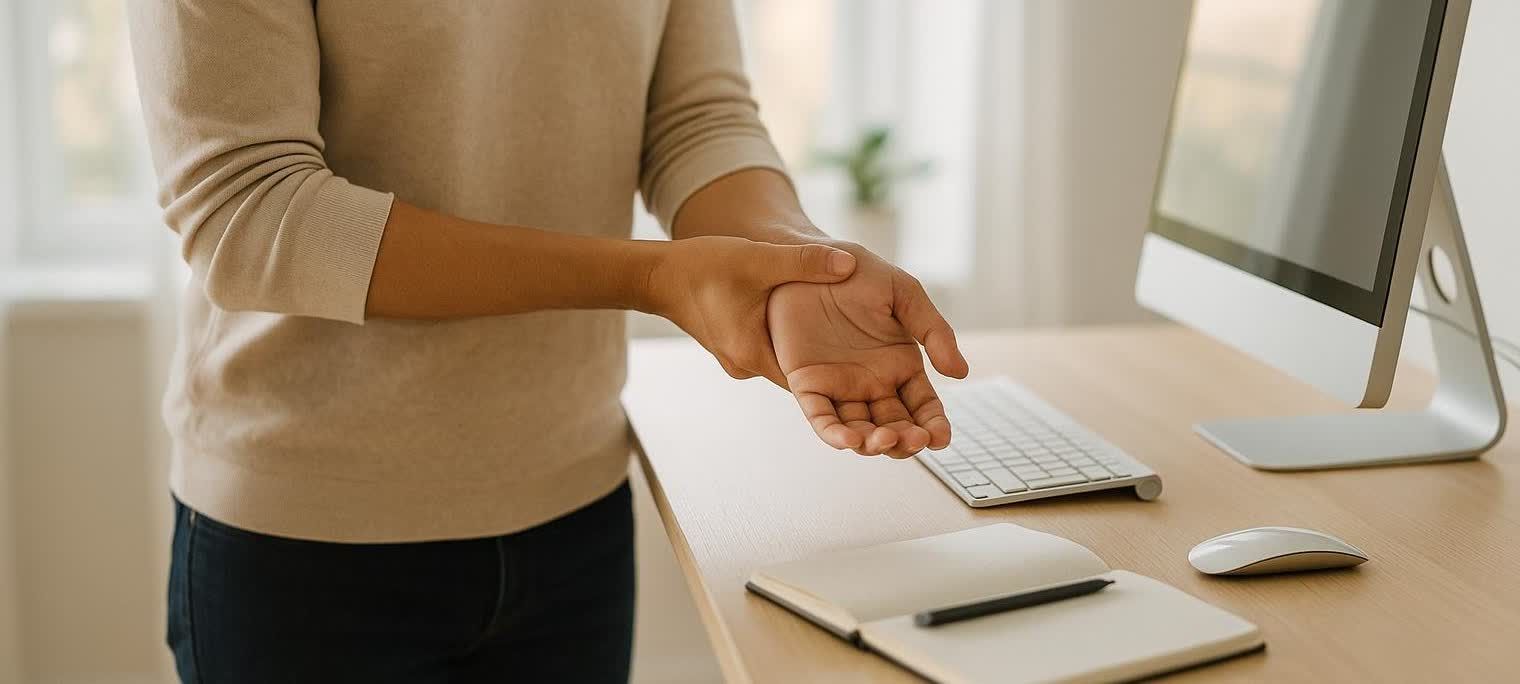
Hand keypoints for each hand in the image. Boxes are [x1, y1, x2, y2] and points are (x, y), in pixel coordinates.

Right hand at [647, 236, 857, 385]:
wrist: (658, 275)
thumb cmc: (701, 267)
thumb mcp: (757, 258)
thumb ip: (804, 261)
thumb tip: (850, 264)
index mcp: (752, 353)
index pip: (806, 384)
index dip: (840, 386)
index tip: (873, 388)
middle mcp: (745, 365)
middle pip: (800, 377)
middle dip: (832, 373)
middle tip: (872, 368)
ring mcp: (739, 358)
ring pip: (788, 363)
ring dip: (812, 356)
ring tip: (851, 345)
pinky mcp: (736, 346)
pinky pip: (773, 351)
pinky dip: (794, 344)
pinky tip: (815, 329)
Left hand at [767, 243, 967, 457]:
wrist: (811, 258)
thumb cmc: (859, 272)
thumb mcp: (904, 295)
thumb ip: (934, 331)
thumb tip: (960, 373)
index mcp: (901, 366)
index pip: (924, 407)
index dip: (934, 425)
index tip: (941, 438)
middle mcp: (873, 383)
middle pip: (895, 427)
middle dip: (907, 441)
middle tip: (914, 439)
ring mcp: (840, 386)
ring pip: (860, 430)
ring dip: (874, 443)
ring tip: (884, 440)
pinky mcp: (808, 383)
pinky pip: (821, 416)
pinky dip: (834, 433)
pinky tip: (849, 440)